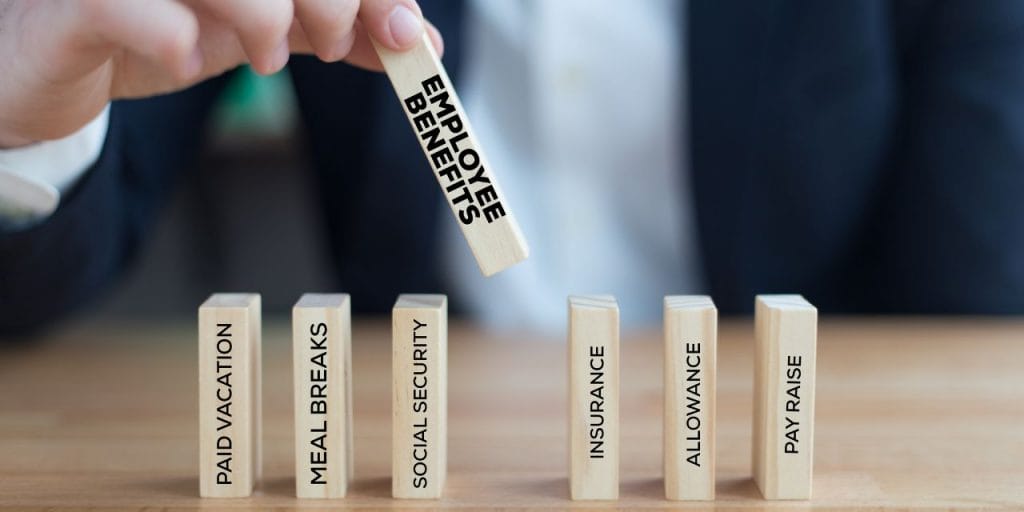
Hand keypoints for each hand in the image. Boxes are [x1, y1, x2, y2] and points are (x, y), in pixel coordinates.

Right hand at [0, 0, 442, 147]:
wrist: (54, 67)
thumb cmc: (158, 30)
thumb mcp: (263, 30)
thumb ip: (339, 32)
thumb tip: (418, 40)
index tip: (400, 30)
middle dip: (329, 0)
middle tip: (329, 44)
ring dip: (263, 15)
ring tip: (267, 57)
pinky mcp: (76, 3)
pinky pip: (130, 5)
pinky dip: (172, 33)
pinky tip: (187, 57)